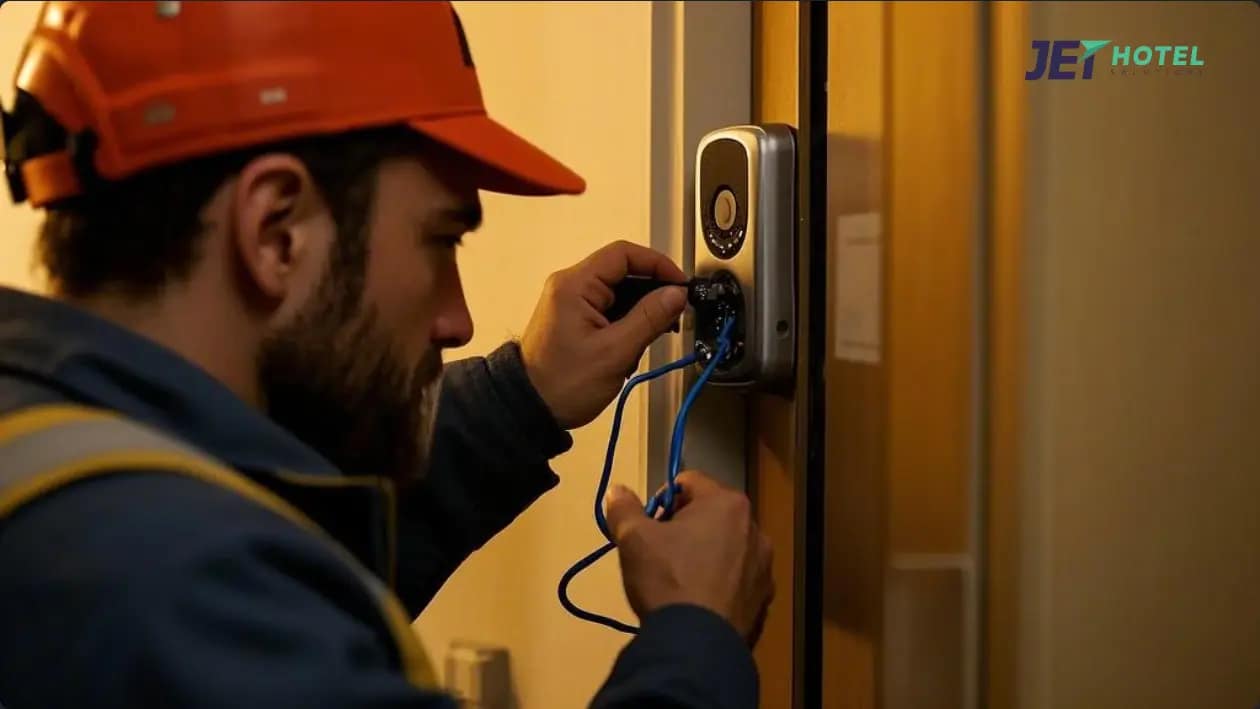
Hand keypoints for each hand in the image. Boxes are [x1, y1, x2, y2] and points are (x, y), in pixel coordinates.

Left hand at [520, 240, 686, 429]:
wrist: (530, 408)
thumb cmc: (561, 384)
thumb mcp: (614, 351)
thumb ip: (649, 318)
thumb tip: (676, 294)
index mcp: (574, 285)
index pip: (623, 254)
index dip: (657, 264)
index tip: (680, 284)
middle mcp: (571, 287)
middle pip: (624, 273)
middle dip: (652, 295)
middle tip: (672, 316)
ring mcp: (573, 302)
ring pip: (620, 293)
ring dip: (640, 315)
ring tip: (649, 340)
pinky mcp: (576, 319)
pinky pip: (611, 310)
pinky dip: (627, 325)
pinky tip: (633, 348)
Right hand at [604, 471, 773, 644]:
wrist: (697, 646)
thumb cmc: (668, 580)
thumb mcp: (634, 540)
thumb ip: (624, 508)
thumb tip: (617, 490)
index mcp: (727, 503)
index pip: (688, 482)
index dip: (662, 500)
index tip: (648, 527)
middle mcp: (755, 528)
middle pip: (711, 514)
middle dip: (685, 528)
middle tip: (660, 553)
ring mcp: (765, 566)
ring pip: (727, 547)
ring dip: (705, 554)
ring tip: (680, 582)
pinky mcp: (764, 598)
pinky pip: (738, 579)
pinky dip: (720, 583)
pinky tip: (699, 602)